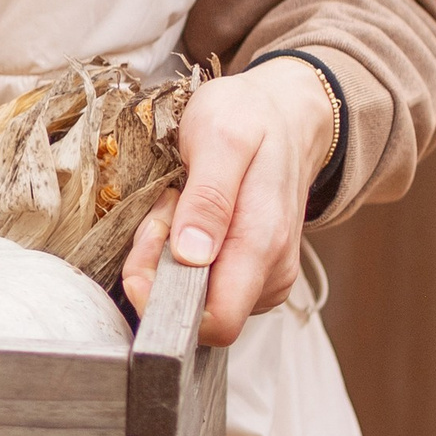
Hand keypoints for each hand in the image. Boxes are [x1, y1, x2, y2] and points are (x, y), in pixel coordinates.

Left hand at [121, 56, 338, 347]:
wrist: (286, 114)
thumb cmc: (249, 118)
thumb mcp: (221, 137)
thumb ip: (209, 197)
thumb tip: (193, 256)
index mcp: (264, 244)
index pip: (215, 320)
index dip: (166, 297)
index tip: (150, 240)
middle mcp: (271, 272)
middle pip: (196, 314)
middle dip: (159, 271)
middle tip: (161, 210)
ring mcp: (264, 277)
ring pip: (195, 300)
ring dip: (167, 260)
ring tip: (177, 204)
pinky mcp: (253, 275)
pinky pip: (202, 286)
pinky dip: (179, 257)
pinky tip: (185, 219)